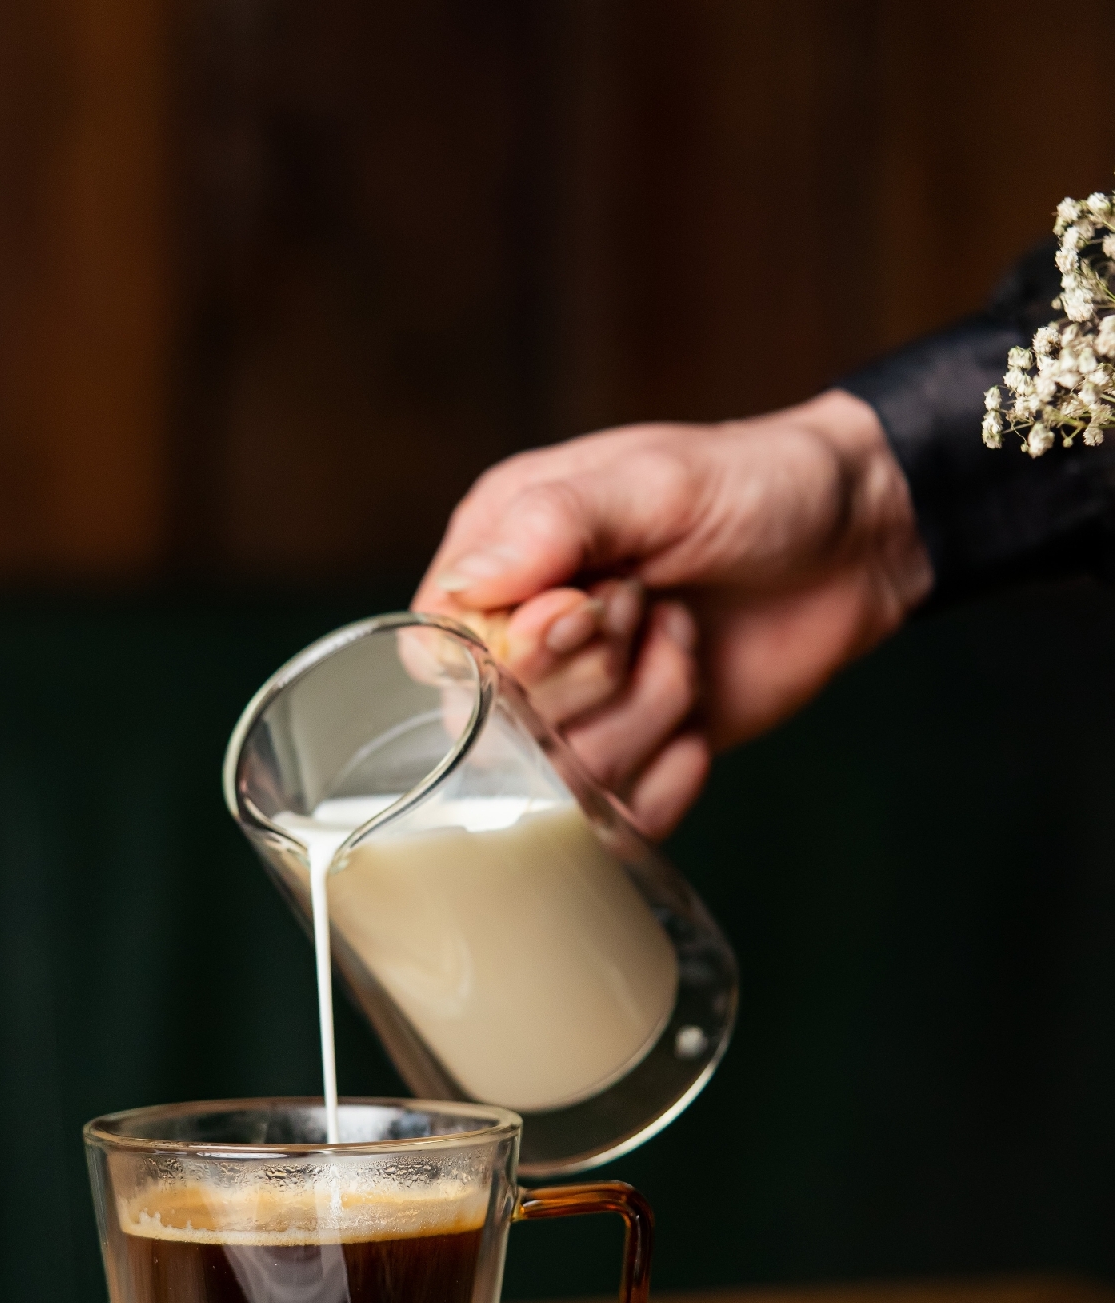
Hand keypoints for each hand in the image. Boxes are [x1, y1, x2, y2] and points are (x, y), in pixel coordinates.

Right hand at [413, 390, 932, 836]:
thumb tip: (464, 587)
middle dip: (596, 676)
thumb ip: (556, 524)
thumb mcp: (655, 482)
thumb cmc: (754, 485)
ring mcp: (578, 709)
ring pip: (563, 779)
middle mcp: (521, 641)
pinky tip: (699, 716)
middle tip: (653, 607)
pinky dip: (670, 777)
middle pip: (501, 727)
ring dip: (646, 713)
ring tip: (685, 642)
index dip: (516, 652)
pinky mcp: (637, 760)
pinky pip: (619, 820)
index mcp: (500, 556)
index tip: (593, 604)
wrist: (859, 539)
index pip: (444, 653)